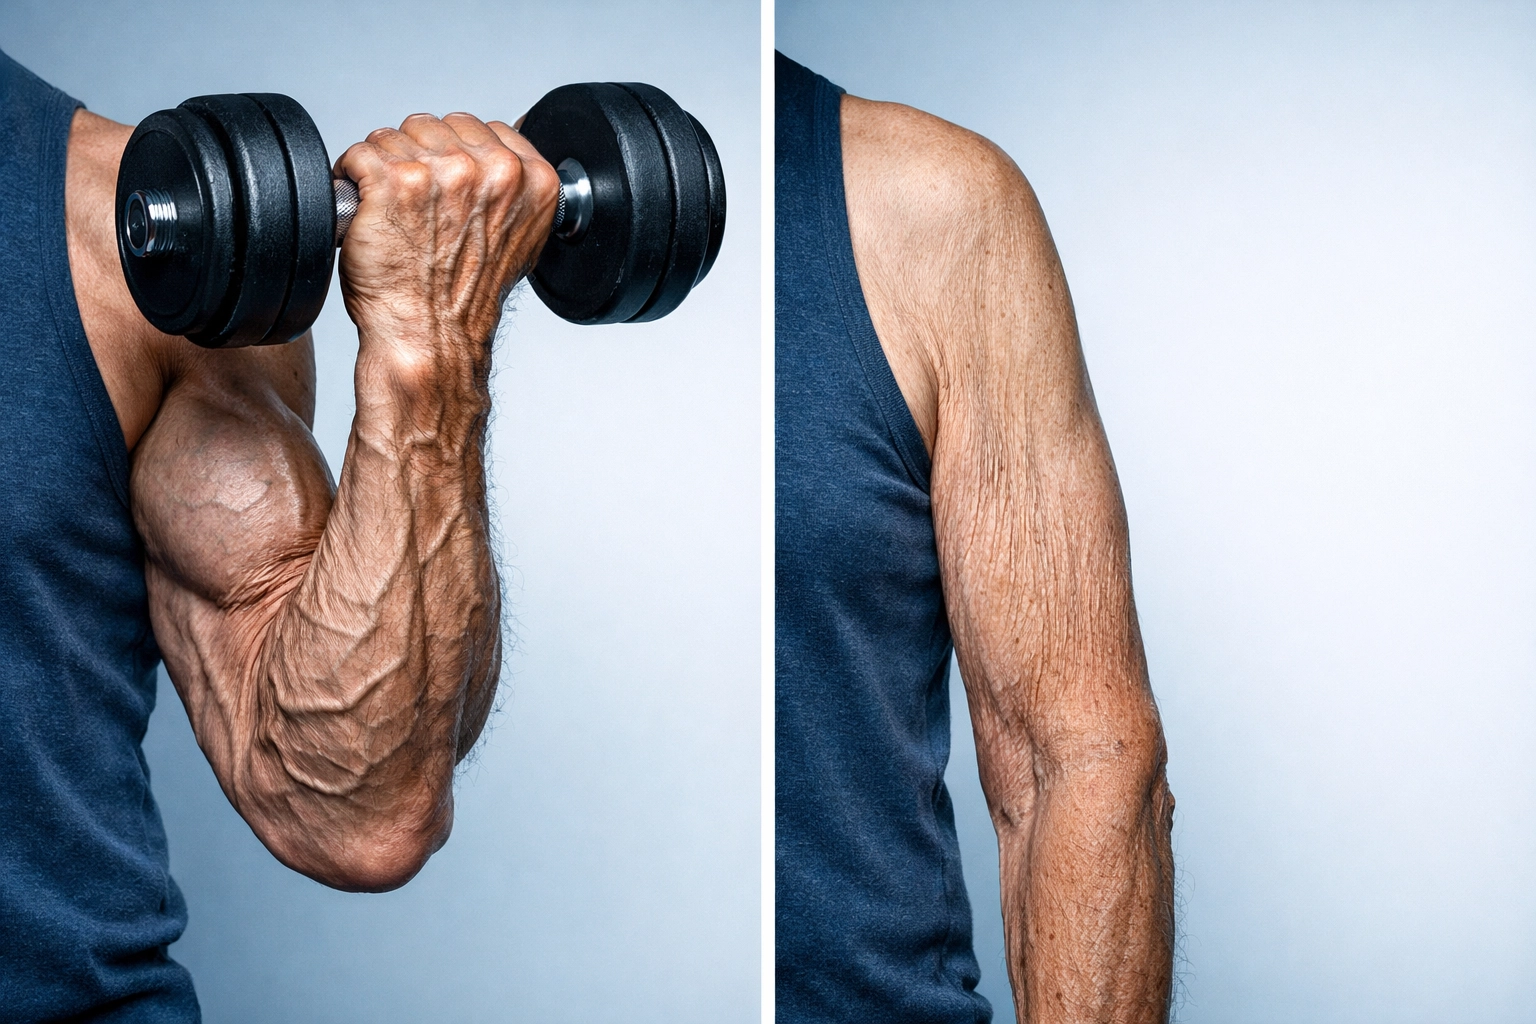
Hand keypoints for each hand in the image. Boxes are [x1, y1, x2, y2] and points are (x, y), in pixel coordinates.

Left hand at [334, 112, 559, 384]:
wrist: (432, 336)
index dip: (453, 157)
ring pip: (392, 137)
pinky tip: (369, 213)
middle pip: (432, 126)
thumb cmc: (464, 297)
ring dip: (383, 171)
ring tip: (393, 214)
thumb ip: (515, 190)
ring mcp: (442, 172)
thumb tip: (498, 154)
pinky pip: (358, 155)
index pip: (478, 127)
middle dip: (416, 160)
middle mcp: (492, 170)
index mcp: (532, 178)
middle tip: (417, 209)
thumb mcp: (519, 238)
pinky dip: (352, 181)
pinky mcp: (393, 180)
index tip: (445, 192)